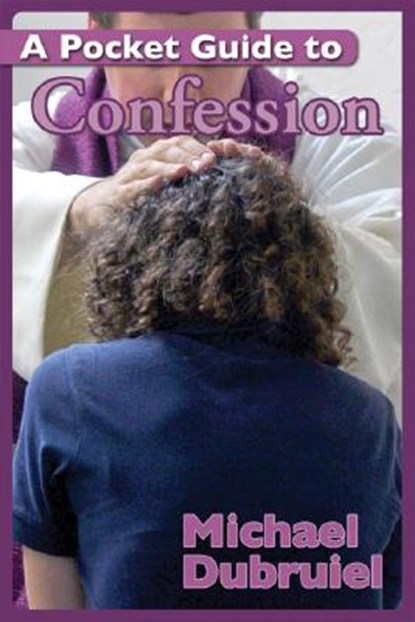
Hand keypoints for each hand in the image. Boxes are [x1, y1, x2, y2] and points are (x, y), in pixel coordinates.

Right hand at [69, 136, 263, 236]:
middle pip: (168, 149)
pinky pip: (132, 187)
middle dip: (189, 155)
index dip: (200, 147)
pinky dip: (145, 185)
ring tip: (185, 171)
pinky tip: (158, 185)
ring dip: (169, 166)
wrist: (101, 208)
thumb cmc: (142, 194)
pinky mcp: (119, 193)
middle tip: (208, 164)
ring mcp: (130, 175)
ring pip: (150, 165)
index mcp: (159, 154)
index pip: (182, 143)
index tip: (220, 156)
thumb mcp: (166, 182)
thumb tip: (219, 174)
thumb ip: (188, 175)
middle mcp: (144, 159)